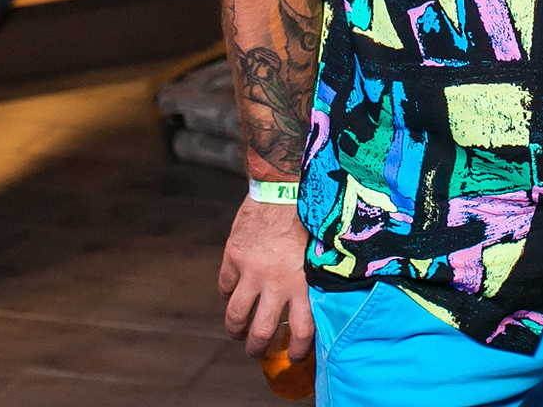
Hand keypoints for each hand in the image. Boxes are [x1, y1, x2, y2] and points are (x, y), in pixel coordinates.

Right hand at [220, 196, 313, 360]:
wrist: (283, 185)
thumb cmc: (308, 216)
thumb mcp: (318, 251)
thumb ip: (312, 278)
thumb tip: (314, 303)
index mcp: (302, 281)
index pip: (302, 329)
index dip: (298, 350)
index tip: (295, 356)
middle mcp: (275, 281)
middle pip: (261, 331)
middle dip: (257, 347)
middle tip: (257, 350)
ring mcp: (251, 270)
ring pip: (236, 315)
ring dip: (235, 329)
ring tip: (238, 332)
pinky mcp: (233, 257)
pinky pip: (224, 287)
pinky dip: (227, 294)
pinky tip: (233, 293)